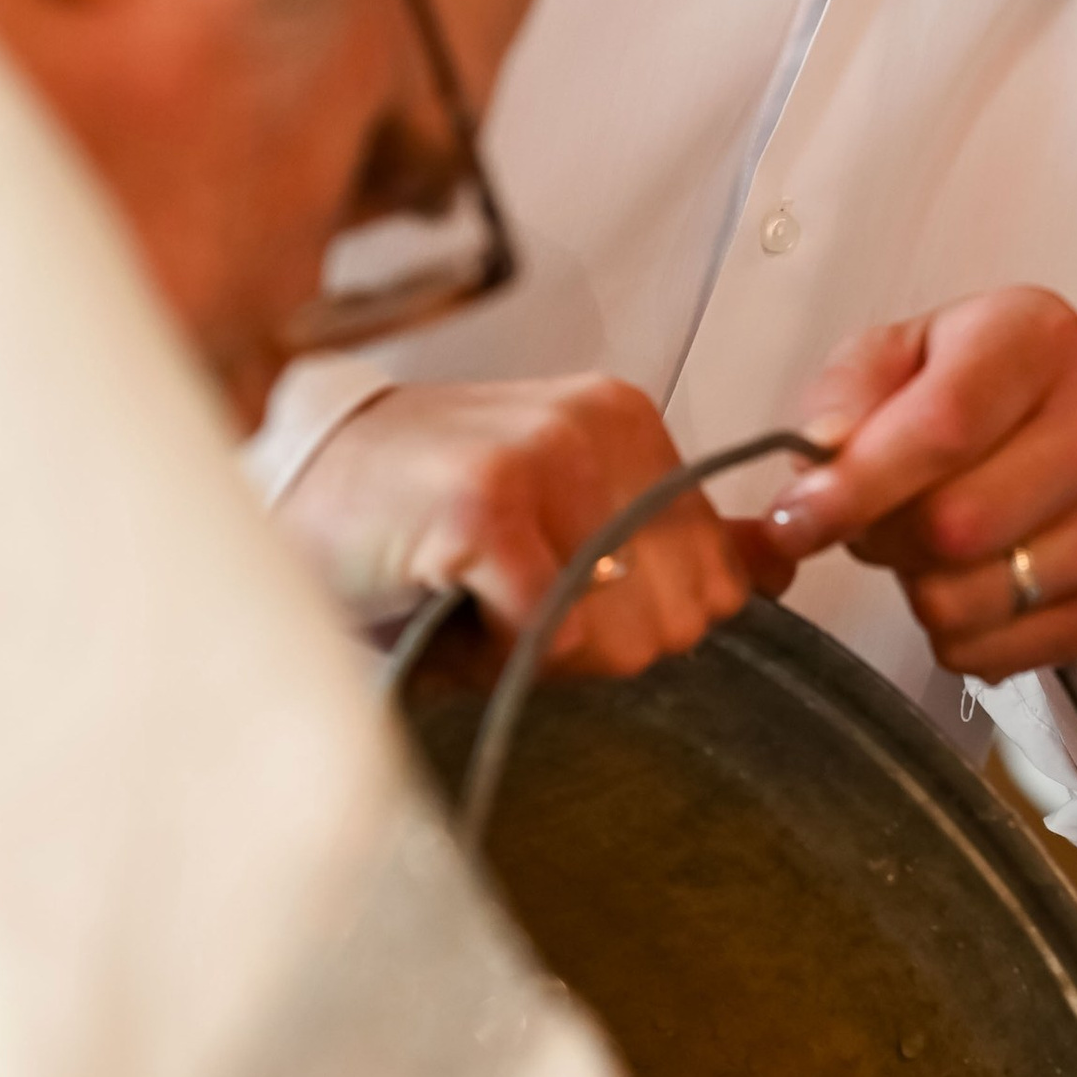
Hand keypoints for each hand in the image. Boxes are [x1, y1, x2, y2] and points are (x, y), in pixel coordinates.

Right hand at [280, 376, 769, 676]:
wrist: (291, 489)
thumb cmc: (422, 516)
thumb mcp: (568, 512)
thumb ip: (678, 540)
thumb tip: (785, 567)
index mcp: (632, 424)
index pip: (719, 583)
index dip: (636, 622)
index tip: (557, 593)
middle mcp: (601, 426)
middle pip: (676, 620)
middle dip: (594, 647)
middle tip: (508, 604)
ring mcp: (544, 458)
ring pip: (616, 634)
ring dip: (537, 652)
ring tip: (474, 599)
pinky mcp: (485, 507)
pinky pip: (542, 635)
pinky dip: (490, 651)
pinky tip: (443, 602)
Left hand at [758, 288, 1076, 779]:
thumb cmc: (983, 400)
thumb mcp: (904, 357)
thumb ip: (846, 394)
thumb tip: (821, 463)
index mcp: (1039, 341)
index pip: (942, 429)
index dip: (854, 487)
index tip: (795, 521)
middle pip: (951, 527)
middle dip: (882, 539)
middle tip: (877, 521)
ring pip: (965, 601)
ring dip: (916, 590)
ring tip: (931, 549)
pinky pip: (990, 653)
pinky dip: (954, 635)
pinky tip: (971, 585)